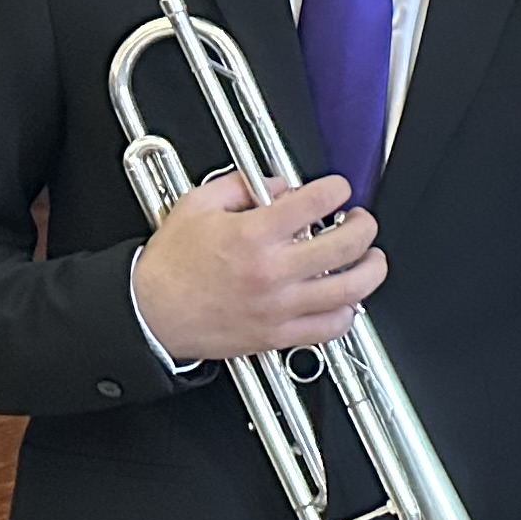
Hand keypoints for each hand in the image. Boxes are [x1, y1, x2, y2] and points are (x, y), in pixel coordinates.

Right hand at [131, 168, 382, 363]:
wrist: (149, 314)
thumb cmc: (170, 266)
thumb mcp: (196, 205)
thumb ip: (241, 184)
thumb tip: (280, 184)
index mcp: (253, 235)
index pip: (317, 202)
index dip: (336, 189)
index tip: (337, 190)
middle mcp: (272, 271)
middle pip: (347, 244)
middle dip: (365, 226)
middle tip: (361, 221)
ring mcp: (279, 306)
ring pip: (351, 290)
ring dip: (371, 270)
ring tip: (370, 259)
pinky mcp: (277, 335)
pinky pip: (331, 328)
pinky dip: (348, 313)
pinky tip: (346, 299)